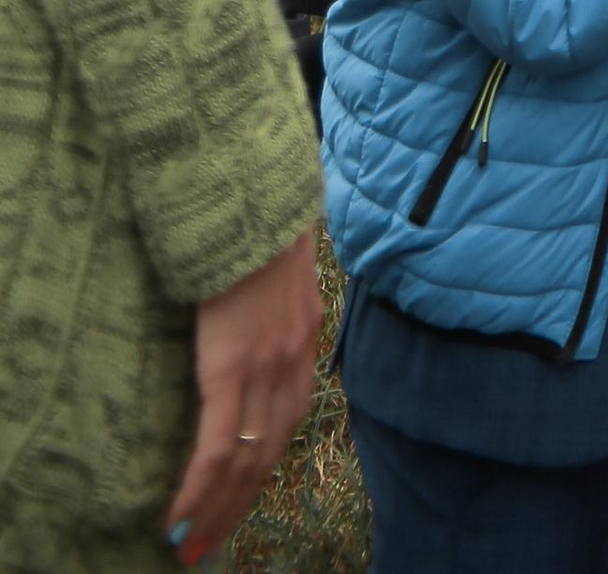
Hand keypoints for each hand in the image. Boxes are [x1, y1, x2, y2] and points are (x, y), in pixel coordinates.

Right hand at [165, 229, 320, 563]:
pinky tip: (180, 516)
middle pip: (269, 455)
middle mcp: (293, 361)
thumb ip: (276, 308)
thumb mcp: (281, 272)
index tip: (239, 502)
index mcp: (305, 340)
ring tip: (191, 546)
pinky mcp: (231, 366)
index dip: (262, 470)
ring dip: (216, 509)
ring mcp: (265, 367)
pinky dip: (199, 487)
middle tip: (208, 545)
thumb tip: (254, 324)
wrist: (254, 192)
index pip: (287, 425)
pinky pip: (219, 445)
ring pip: (245, 462)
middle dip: (238, 506)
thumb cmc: (258, 223)